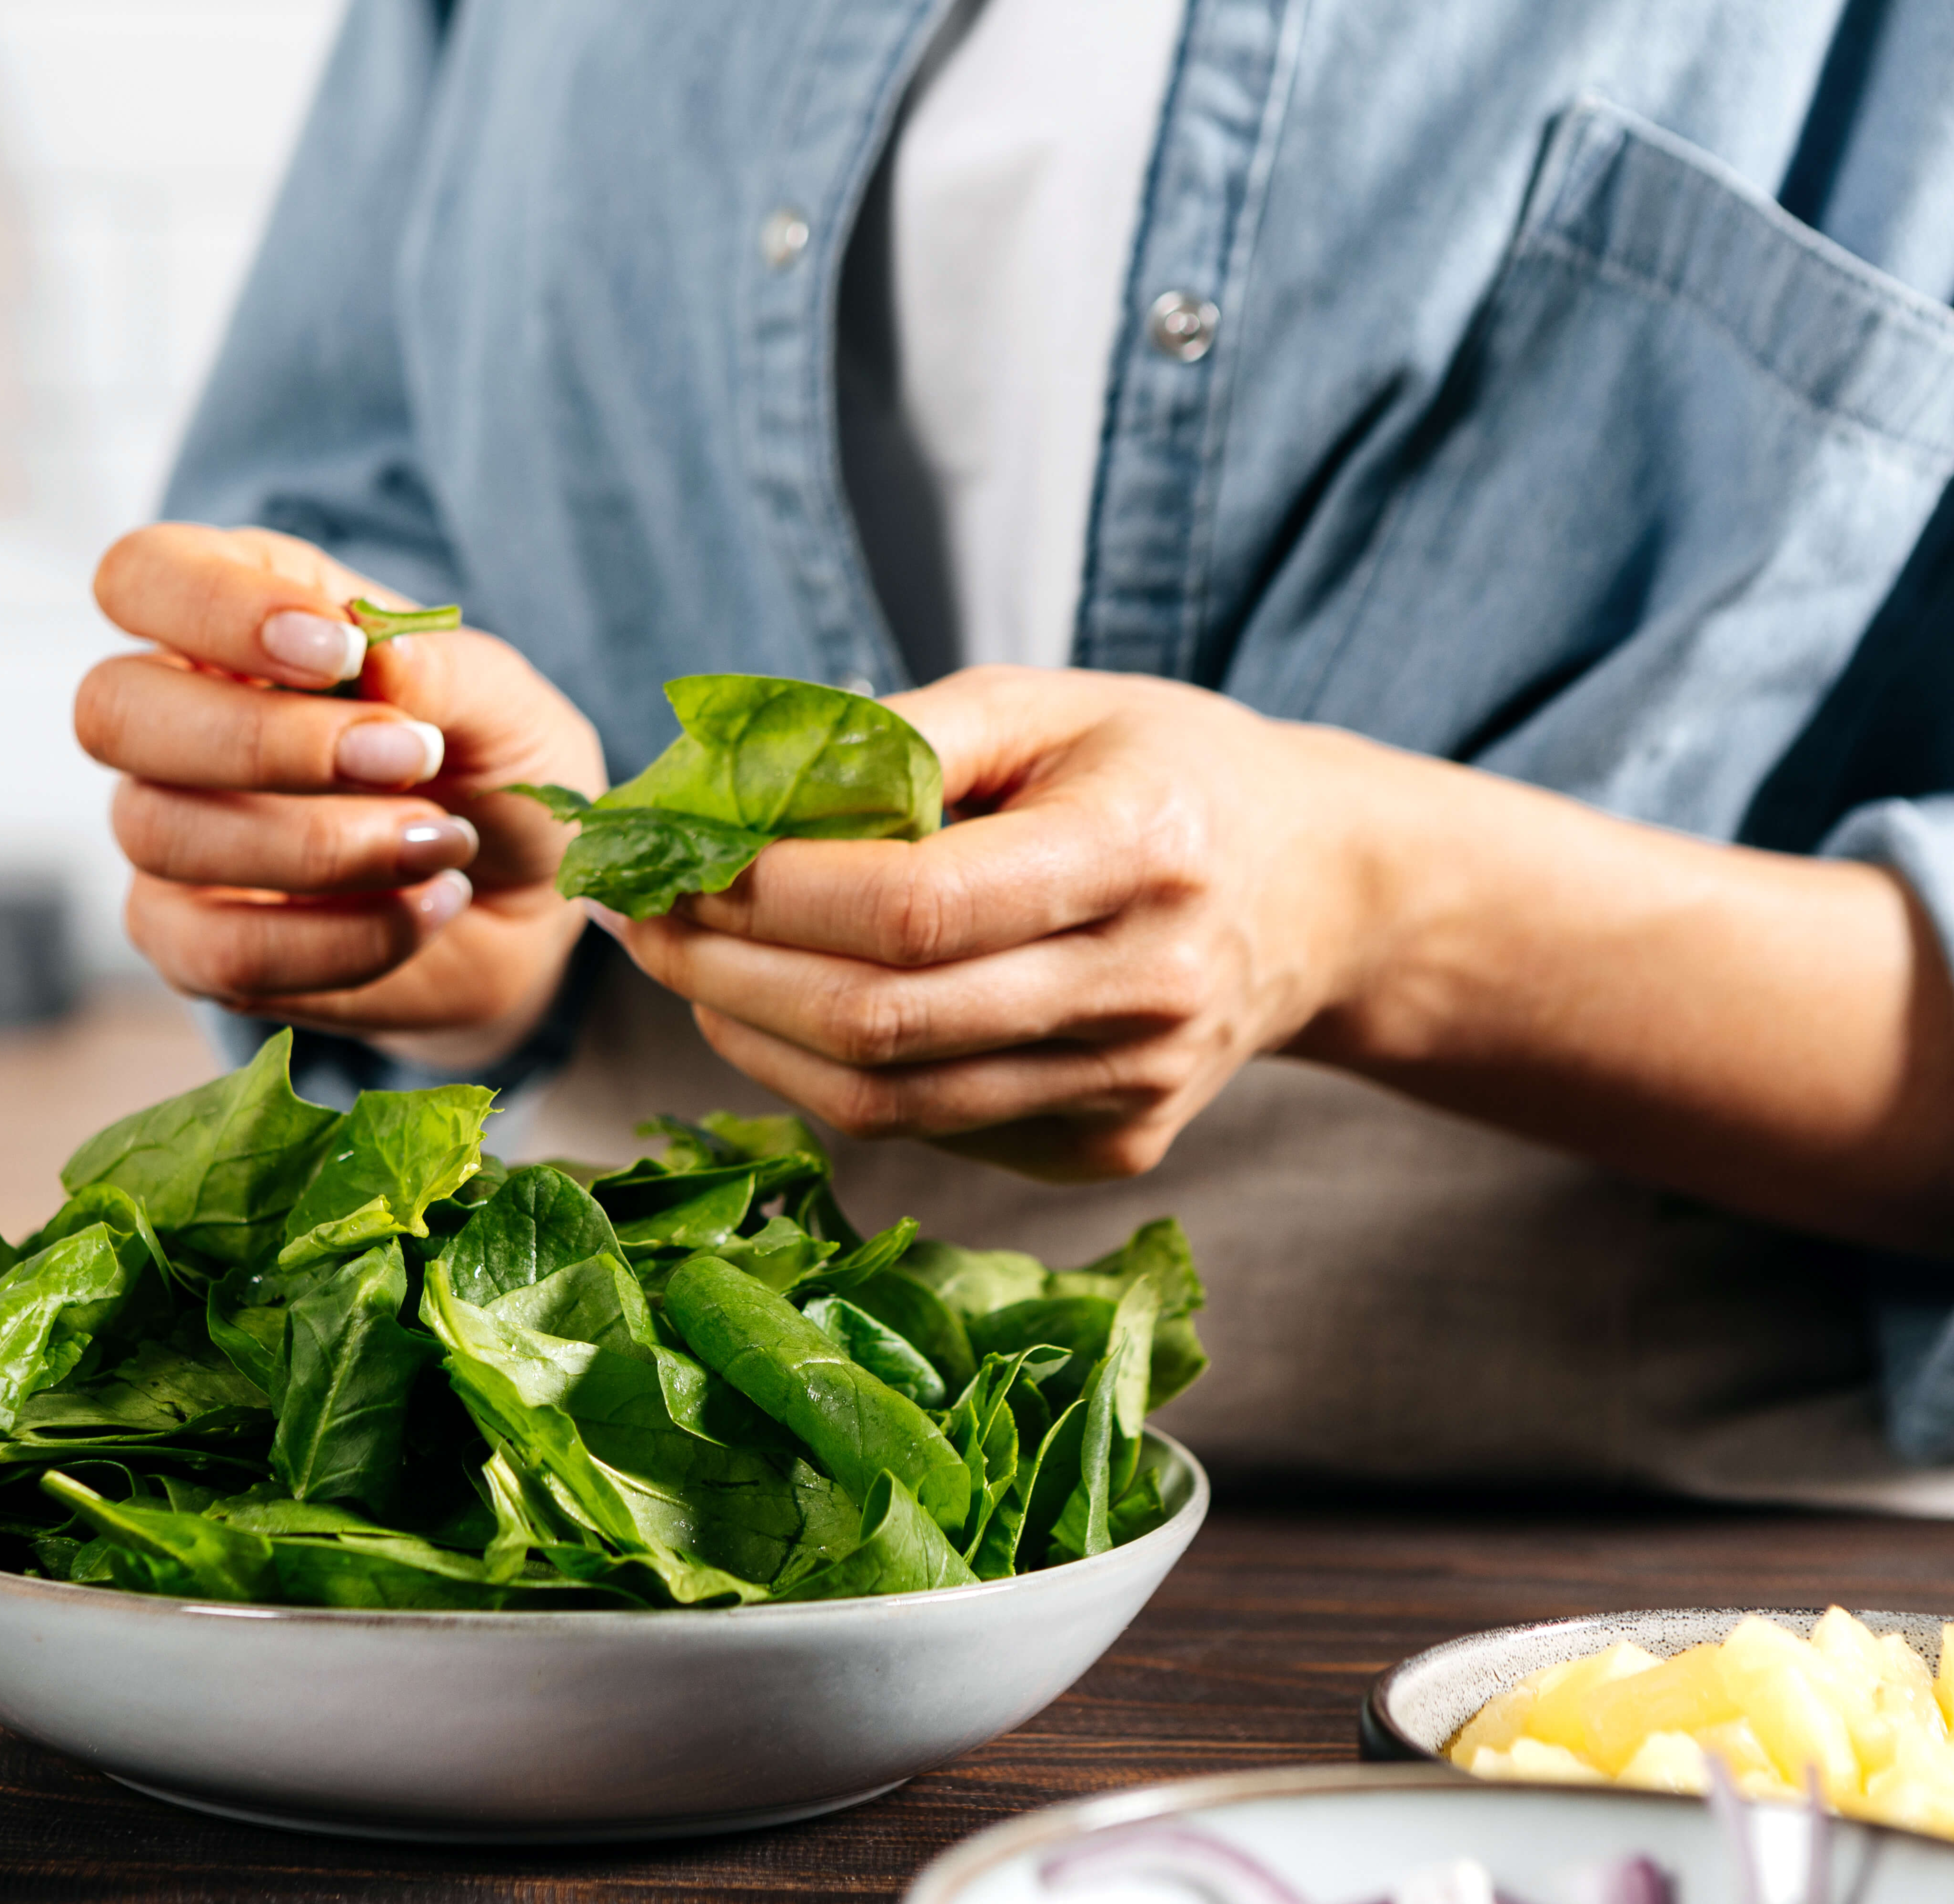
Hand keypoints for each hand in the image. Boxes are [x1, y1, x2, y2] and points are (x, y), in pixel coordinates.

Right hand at [79, 524, 602, 1061]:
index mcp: (234, 618)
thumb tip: (376, 654)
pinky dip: (340, 940)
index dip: (216, 608)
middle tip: (406, 758)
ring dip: (322, 846)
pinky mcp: (188, 942)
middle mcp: (175, 720)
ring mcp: (167, 834)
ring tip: (442, 843)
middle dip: (262, 740)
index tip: (340, 649)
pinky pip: (217, 952)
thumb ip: (438, 668)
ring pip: (160, 833)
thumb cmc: (493, 771)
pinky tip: (424, 909)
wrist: (528, 901)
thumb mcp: (501, 701)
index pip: (140, 576)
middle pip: (111, 710)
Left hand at [606, 665, 1380, 1179]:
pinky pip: (927, 1130)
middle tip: (638, 920)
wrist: (1315, 892)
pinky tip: (779, 1014)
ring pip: (888, 1099)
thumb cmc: (1152, 771)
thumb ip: (884, 740)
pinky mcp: (1111, 1149)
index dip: (767, 894)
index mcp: (1144, 851)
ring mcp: (1135, 1088)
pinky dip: (824, 1077)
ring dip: (752, 1036)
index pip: (912, 905)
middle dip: (726, 970)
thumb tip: (719, 795)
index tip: (670, 860)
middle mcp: (1150, 988)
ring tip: (683, 967)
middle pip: (883, 1018)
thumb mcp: (1039, 703)